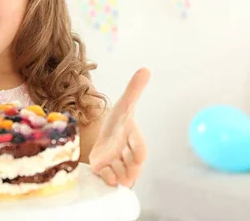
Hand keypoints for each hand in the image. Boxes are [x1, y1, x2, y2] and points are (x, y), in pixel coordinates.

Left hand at [89, 68, 149, 187]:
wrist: (103, 140)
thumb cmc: (117, 124)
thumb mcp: (123, 106)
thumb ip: (134, 90)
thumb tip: (145, 69)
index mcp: (135, 140)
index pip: (141, 149)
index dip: (139, 151)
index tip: (139, 155)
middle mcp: (129, 156)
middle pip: (133, 166)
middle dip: (128, 164)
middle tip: (121, 159)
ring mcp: (118, 166)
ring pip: (121, 174)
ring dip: (116, 171)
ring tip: (111, 165)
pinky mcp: (105, 172)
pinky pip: (108, 180)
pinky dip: (106, 177)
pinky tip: (103, 170)